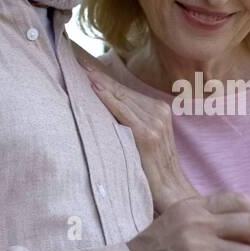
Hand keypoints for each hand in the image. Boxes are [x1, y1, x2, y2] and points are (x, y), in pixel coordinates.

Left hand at [81, 57, 196, 213]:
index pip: (127, 90)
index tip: (87, 64)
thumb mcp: (146, 139)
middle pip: (122, 90)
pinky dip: (107, 98)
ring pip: (121, 97)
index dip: (106, 77)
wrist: (171, 191)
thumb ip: (133, 120)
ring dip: (100, 82)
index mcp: (160, 110)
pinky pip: (122, 111)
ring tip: (82, 69)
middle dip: (99, 75)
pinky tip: (94, 88)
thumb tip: (105, 106)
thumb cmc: (153, 168)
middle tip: (78, 59)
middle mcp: (159, 113)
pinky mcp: (147, 135)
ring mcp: (155, 123)